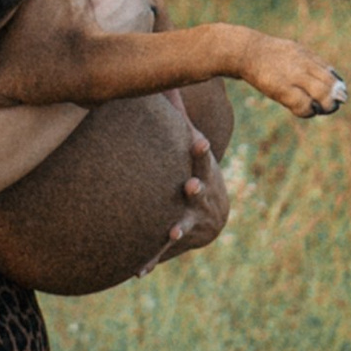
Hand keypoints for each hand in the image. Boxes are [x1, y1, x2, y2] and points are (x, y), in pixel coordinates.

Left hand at [145, 124, 229, 267]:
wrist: (213, 217)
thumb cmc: (196, 170)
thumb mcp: (192, 144)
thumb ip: (177, 114)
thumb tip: (167, 78)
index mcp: (201, 172)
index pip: (202, 158)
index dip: (201, 149)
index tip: (199, 141)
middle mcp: (199, 198)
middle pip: (199, 191)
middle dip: (197, 188)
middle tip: (191, 185)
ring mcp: (190, 221)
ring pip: (184, 225)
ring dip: (178, 228)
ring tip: (172, 232)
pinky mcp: (174, 241)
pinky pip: (160, 253)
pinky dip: (150, 262)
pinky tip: (137, 272)